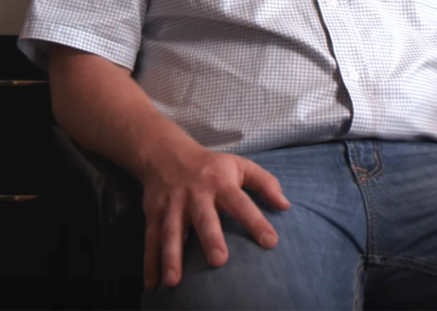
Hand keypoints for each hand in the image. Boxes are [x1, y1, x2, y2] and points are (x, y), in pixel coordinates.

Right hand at [139, 147, 289, 289]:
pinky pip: (151, 240)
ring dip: (172, 256)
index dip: (256, 221)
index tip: (270, 241)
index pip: (242, 203)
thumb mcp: (239, 165)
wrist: (165, 152)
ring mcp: (173, 205)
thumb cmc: (210, 165)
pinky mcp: (154, 214)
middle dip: (210, 238)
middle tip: (218, 261)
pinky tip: (153, 285)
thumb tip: (286, 205)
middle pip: (204, 217)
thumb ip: (265, 183)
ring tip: (174, 281)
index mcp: (220, 183)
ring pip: (172, 231)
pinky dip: (149, 263)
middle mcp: (196, 194)